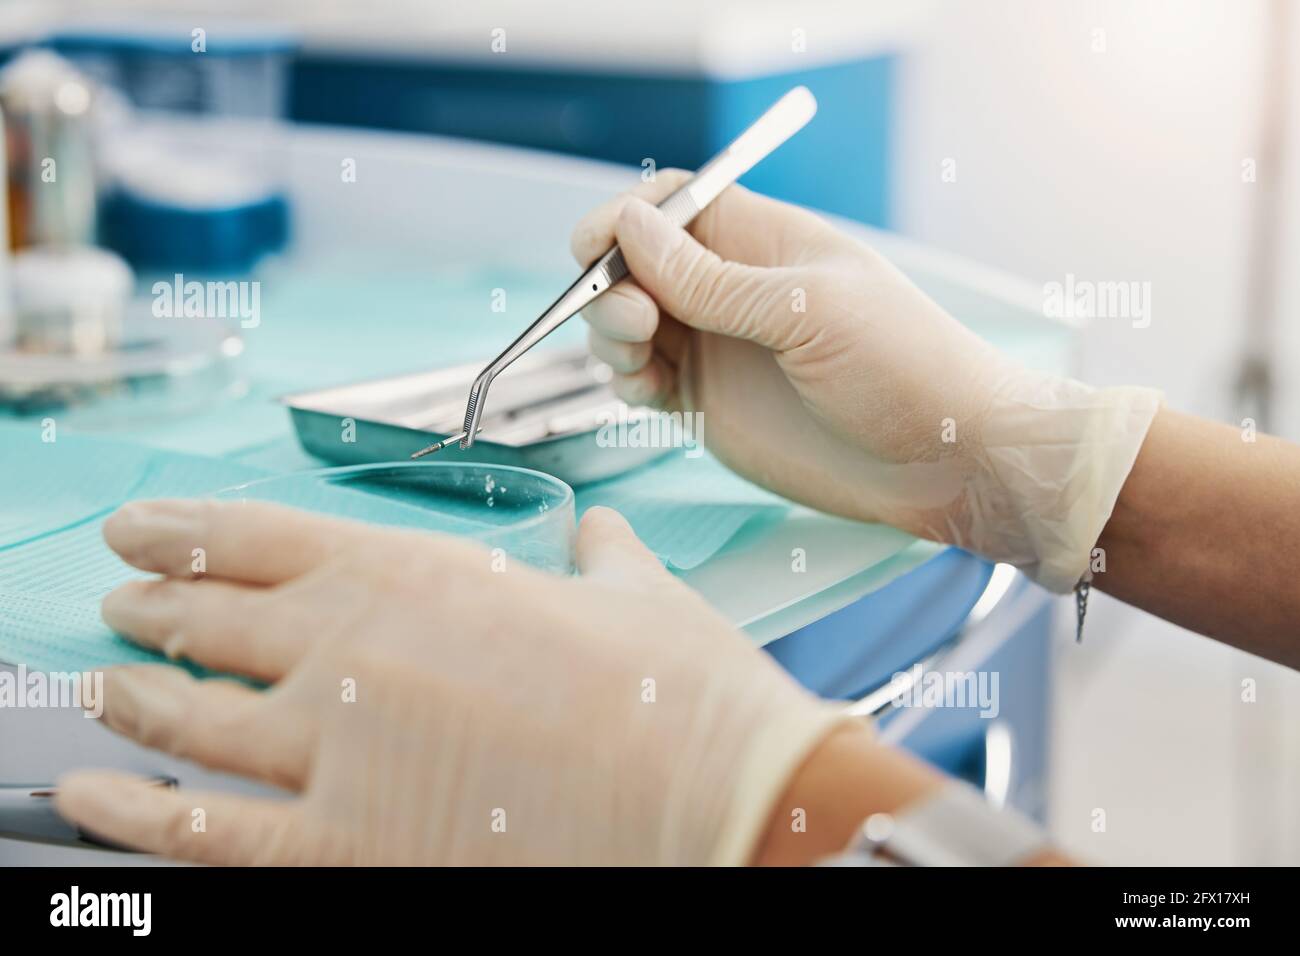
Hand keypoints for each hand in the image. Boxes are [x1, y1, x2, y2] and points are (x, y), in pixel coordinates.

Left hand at [56, 499, 848, 864]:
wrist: (720, 798)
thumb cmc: (682, 694)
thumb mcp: (637, 594)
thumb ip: (600, 557)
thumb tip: (598, 536)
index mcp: (423, 576)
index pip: (265, 538)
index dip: (186, 530)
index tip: (141, 530)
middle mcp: (357, 653)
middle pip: (215, 620)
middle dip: (157, 608)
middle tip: (124, 603)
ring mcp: (340, 752)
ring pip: (191, 716)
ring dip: (135, 698)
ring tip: (101, 687)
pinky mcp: (350, 847)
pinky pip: (206, 834)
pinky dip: (138, 815)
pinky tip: (98, 798)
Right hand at [572, 172, 1160, 591]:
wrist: (942, 459)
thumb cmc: (901, 363)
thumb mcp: (806, 309)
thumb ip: (710, 279)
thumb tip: (630, 225)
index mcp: (759, 242)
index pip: (671, 206)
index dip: (624, 219)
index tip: (595, 247)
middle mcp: (727, 291)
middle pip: (634, 265)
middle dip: (610, 284)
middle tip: (636, 320)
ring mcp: (715, 348)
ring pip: (625, 325)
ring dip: (610, 335)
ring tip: (641, 358)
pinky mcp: (707, 404)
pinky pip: (640, 380)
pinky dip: (625, 380)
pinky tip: (647, 391)